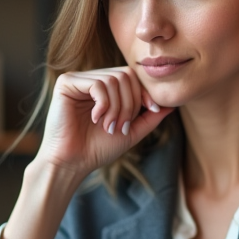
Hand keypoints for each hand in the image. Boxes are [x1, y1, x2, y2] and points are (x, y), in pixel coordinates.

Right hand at [0, 67, 173, 238]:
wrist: (72, 163)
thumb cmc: (97, 149)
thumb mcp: (131, 132)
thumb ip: (150, 117)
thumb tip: (172, 105)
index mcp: (105, 89)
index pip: (132, 77)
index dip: (144, 92)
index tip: (152, 110)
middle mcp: (91, 80)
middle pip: (126, 75)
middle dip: (131, 103)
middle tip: (121, 126)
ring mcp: (78, 80)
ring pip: (113, 80)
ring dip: (117, 108)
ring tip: (108, 126)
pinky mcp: (67, 83)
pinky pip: (97, 84)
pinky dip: (103, 105)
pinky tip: (96, 119)